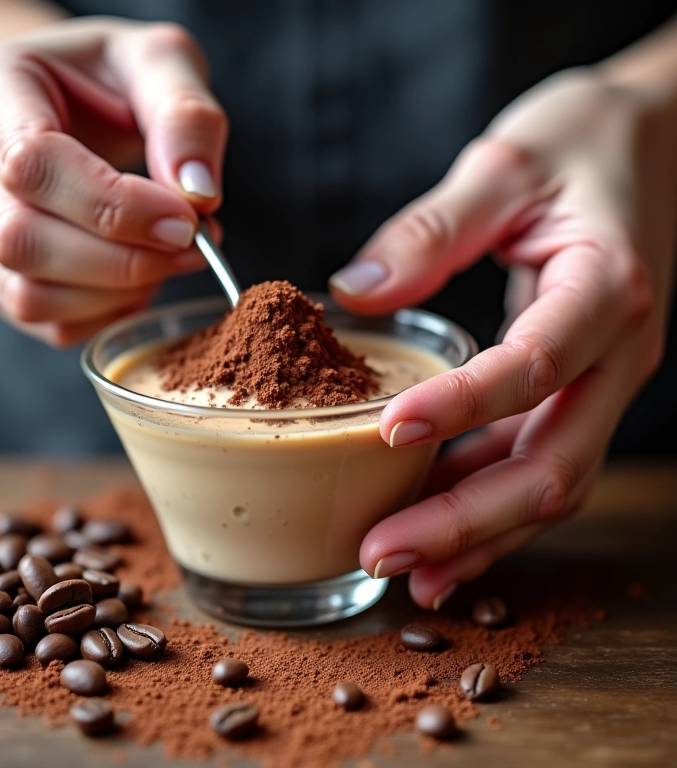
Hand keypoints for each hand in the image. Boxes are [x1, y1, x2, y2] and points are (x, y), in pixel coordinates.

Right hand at [0, 18, 226, 345]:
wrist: (67, 100)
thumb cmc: (108, 80)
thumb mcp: (158, 63)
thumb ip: (184, 116)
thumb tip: (198, 194)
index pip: (33, 164)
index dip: (117, 207)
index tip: (187, 221)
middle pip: (22, 239)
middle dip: (124, 260)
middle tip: (192, 247)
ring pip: (27, 296)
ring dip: (117, 294)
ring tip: (168, 261)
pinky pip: (42, 322)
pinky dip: (103, 315)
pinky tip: (138, 282)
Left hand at [330, 68, 675, 607]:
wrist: (660, 138)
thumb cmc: (586, 142)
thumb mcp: (507, 162)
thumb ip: (433, 227)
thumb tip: (356, 289)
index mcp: (606, 290)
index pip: (533, 367)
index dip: (463, 407)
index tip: (387, 428)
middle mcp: (617, 354)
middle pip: (552, 465)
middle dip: (465, 519)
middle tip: (380, 552)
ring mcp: (603, 381)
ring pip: (549, 482)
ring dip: (475, 533)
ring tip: (401, 567)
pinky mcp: (580, 389)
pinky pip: (537, 461)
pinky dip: (488, 506)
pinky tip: (437, 533)